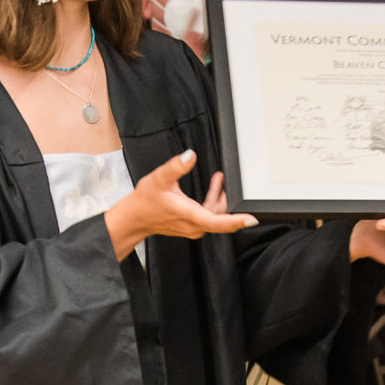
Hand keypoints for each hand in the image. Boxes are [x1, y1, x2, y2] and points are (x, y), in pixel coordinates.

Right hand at [106, 151, 256, 259]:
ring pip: (215, 217)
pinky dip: (211, 203)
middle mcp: (194, 226)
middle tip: (221, 179)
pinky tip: (212, 191)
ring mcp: (193, 229)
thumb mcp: (159, 178)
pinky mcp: (191, 227)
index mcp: (190, 215)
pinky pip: (208, 217)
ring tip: (218, 180)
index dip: (236, 221)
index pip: (218, 221)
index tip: (251, 219)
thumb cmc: (144, 201)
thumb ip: (176, 166)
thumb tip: (190, 155)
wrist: (133, 219)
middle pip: (220, 216)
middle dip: (225, 197)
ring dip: (218, 198)